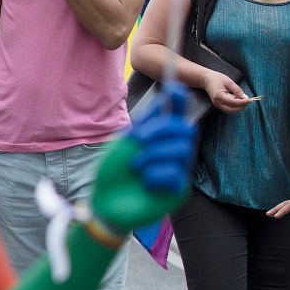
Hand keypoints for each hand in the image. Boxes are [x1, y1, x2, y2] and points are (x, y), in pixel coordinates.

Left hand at [90, 82, 196, 233]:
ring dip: (152, 155)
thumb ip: (146, 123)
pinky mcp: (178, 190)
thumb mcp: (125, 143)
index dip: (178, 102)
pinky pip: (175, 173)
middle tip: (137, 140)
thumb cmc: (113, 173)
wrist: (105, 202)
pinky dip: (155, 175)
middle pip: (184, 129)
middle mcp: (174, 152)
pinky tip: (146, 183)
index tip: (174, 87)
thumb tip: (164, 97)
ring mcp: (179, 171)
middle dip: (159, 131)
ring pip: (181, 149)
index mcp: (161, 140)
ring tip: (136, 167)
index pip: (176, 116)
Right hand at [201, 69, 252, 112]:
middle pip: (232, 110)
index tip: (250, 100)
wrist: (206, 79)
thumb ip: (237, 90)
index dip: (243, 102)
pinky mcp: (218, 105)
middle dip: (242, 106)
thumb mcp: (228, 81)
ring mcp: (217, 104)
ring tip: (243, 99)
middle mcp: (217, 102)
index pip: (233, 102)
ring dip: (238, 107)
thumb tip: (245, 97)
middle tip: (248, 100)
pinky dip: (235, 106)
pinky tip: (237, 99)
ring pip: (231, 110)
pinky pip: (228, 108)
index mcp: (219, 96)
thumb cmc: (216, 78)